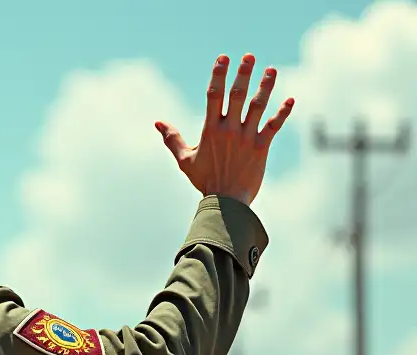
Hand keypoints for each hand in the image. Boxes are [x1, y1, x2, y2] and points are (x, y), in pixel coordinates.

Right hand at [154, 53, 294, 204]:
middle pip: (237, 95)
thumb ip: (172, 138)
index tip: (224, 58)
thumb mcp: (184, 159)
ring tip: (271, 69)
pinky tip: (291, 99)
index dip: (219, 74)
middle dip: (243, 74)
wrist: (225, 202)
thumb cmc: (204, 180)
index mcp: (210, 130)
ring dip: (265, 86)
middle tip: (249, 56)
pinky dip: (283, 113)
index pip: (213, 96)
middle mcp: (229, 130)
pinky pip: (274, 126)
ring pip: (258, 106)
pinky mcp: (261, 147)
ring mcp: (246, 138)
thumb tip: (158, 123)